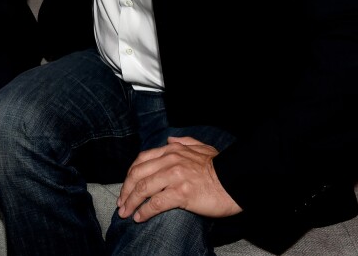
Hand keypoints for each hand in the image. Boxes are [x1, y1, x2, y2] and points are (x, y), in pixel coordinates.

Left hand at [116, 136, 241, 222]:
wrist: (236, 180)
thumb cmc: (220, 167)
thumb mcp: (202, 148)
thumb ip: (184, 142)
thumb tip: (169, 140)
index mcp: (173, 150)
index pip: (142, 160)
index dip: (130, 174)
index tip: (126, 186)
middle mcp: (170, 161)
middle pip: (138, 174)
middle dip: (126, 190)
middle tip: (121, 203)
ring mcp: (175, 176)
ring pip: (143, 188)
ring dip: (131, 202)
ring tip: (126, 213)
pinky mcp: (181, 193)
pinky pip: (156, 203)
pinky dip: (144, 211)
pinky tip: (139, 217)